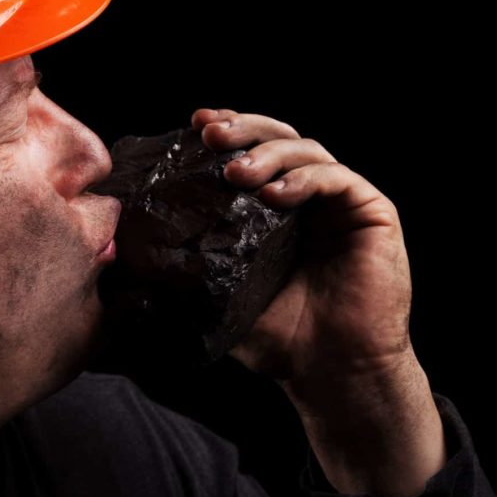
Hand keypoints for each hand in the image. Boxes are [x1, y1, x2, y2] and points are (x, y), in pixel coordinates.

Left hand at [191, 108, 414, 388]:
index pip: (251, 151)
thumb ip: (184, 268)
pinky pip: (338, 178)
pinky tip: (274, 193)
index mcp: (274, 207)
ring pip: (307, 150)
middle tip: (210, 134)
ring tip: (234, 171)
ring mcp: (342, 202)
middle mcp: (309, 196)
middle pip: (278, 137)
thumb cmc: (278, 337)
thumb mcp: (218, 294)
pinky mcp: (373, 213)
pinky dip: (303, 179)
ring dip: (267, 153)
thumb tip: (123, 253)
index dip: (227, 129)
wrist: (331, 372)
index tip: (195, 124)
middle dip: (242, 128)